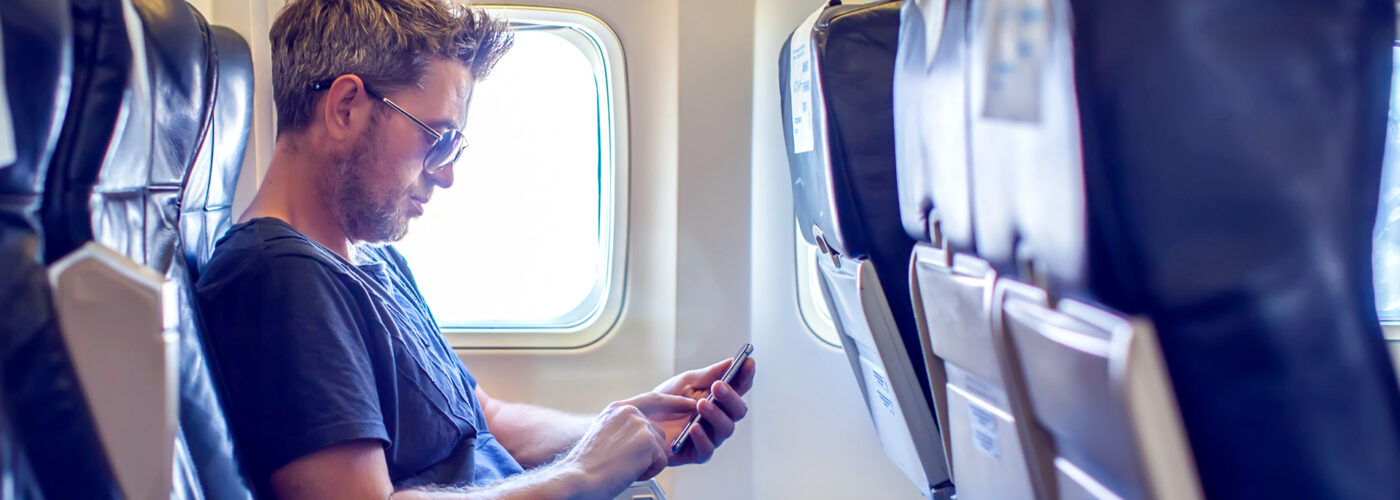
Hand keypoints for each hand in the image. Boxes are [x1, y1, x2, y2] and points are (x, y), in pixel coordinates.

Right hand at [559, 403, 670, 498]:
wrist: (578, 478)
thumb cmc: (586, 465)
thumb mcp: (605, 436)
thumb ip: (625, 429)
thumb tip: (644, 437)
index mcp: (617, 409)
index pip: (653, 399)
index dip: (673, 401)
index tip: (687, 403)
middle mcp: (629, 413)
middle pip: (658, 433)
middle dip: (650, 452)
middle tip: (625, 464)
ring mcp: (640, 425)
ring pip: (661, 449)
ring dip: (647, 463)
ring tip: (623, 467)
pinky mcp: (648, 442)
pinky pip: (662, 462)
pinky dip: (648, 472)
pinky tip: (629, 472)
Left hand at [641, 356, 756, 465]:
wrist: (642, 421)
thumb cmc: (667, 401)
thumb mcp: (686, 382)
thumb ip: (709, 374)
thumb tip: (732, 361)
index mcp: (719, 399)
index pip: (740, 388)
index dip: (746, 376)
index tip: (748, 362)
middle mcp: (720, 418)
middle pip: (738, 410)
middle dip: (730, 397)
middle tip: (718, 386)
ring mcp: (711, 436)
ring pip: (726, 429)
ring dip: (716, 415)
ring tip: (702, 404)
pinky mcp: (697, 453)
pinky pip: (707, 449)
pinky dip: (702, 437)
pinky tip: (694, 427)